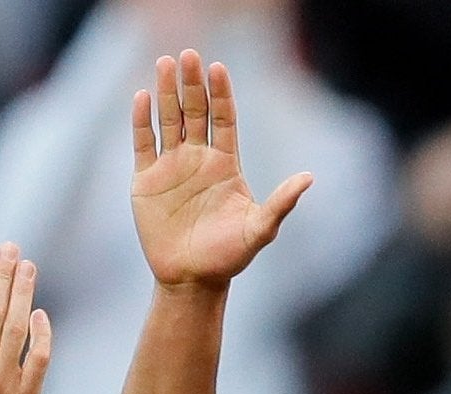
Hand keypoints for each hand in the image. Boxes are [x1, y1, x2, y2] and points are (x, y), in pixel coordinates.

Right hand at [130, 50, 311, 289]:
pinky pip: (143, 144)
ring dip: (167, 92)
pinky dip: (142, 121)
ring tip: (165, 63)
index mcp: (225, 164)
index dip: (221, 94)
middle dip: (192, 84)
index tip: (218, 68)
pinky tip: (143, 97)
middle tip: (189, 55)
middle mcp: (198, 159)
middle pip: (195, 112)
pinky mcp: (146, 181)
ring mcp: (171, 168)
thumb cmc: (228, 258)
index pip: (224, 118)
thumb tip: (309, 178)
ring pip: (168, 120)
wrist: (191, 281)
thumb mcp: (259, 230)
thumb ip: (281, 203)